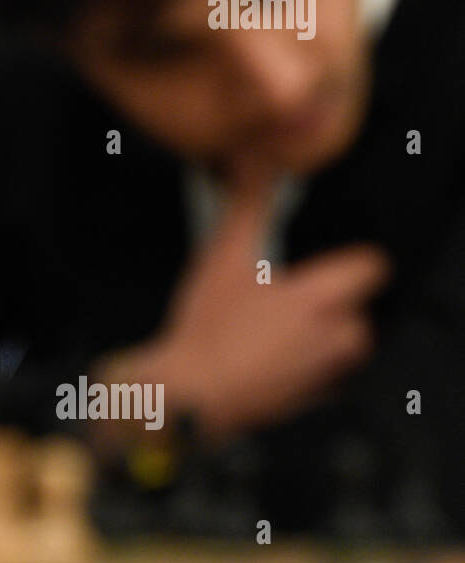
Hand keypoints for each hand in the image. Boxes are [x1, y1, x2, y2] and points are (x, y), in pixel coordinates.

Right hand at [104, 162, 389, 440]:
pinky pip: (313, 376)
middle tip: (284, 294)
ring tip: (268, 327)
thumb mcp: (223, 258)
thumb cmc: (209, 327)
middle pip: (356, 311)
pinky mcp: (303, 401)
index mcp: (321, 298)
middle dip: (328, 304)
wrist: (192, 395)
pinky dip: (294, 366)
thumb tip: (256, 161)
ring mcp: (321, 374)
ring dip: (314, 335)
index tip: (323, 260)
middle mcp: (333, 337)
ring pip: (336, 345)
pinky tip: (256, 358)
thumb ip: (246, 206)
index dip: (350, 259)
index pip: (370, 268)